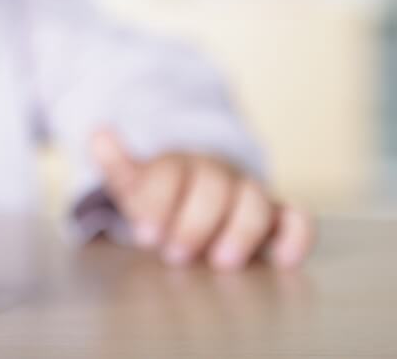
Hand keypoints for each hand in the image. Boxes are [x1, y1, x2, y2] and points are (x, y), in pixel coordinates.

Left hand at [91, 129, 314, 269]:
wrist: (196, 195)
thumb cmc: (163, 198)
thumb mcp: (135, 185)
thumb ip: (119, 166)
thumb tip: (98, 132)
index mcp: (178, 163)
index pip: (170, 172)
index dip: (158, 201)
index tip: (145, 235)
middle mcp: (217, 174)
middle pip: (213, 186)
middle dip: (195, 221)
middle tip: (175, 255)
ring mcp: (249, 194)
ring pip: (255, 200)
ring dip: (241, 230)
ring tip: (221, 263)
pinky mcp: (277, 218)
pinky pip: (298, 219)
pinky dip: (298, 236)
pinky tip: (284, 260)